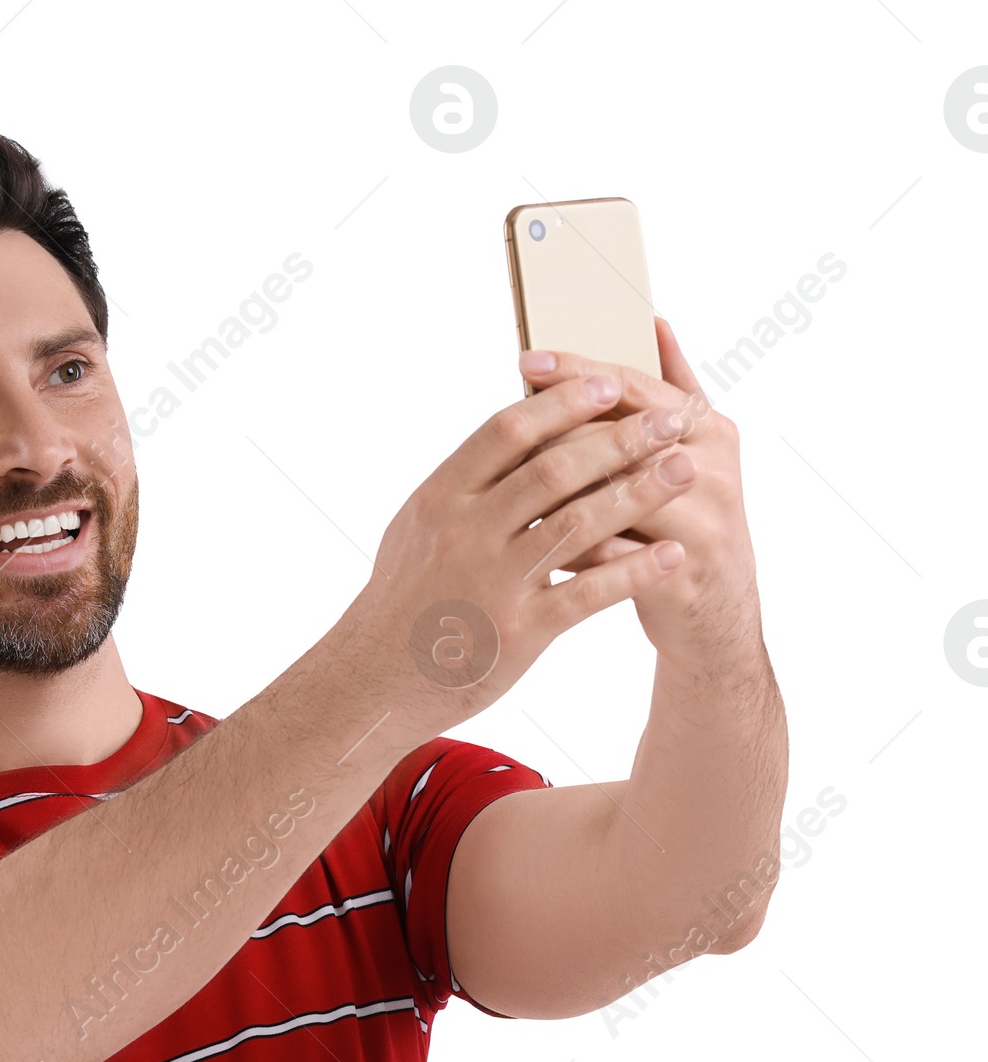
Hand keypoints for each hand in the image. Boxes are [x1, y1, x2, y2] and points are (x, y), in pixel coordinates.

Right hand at [354, 365, 695, 744]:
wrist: (375, 680)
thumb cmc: (400, 600)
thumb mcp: (417, 528)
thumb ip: (464, 484)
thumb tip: (511, 433)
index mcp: (442, 497)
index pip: (509, 430)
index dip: (565, 402)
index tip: (612, 381)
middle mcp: (467, 532)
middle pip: (555, 468)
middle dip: (621, 438)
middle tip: (672, 418)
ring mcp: (494, 581)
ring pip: (579, 522)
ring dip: (639, 492)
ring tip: (686, 470)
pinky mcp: (519, 630)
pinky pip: (587, 592)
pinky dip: (633, 570)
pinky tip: (669, 555)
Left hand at [523, 319, 761, 674]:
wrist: (717, 616)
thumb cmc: (687, 523)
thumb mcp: (692, 451)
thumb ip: (672, 390)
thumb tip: (654, 323)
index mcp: (709, 427)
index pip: (635, 386)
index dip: (578, 372)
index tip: (525, 362)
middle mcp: (710, 467)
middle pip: (619, 435)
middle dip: (556, 428)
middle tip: (502, 425)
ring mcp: (702, 521)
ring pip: (614, 494)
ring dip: (557, 490)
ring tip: (505, 482)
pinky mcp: (681, 573)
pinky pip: (612, 556)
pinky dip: (568, 548)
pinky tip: (526, 544)